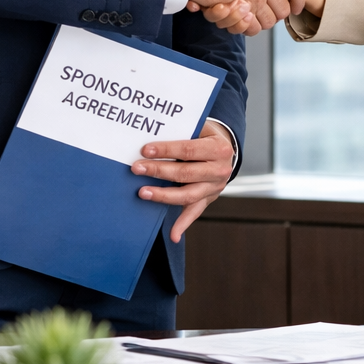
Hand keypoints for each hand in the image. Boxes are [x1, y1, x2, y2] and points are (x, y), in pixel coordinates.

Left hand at [131, 120, 234, 242]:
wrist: (226, 150)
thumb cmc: (206, 137)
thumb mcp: (201, 128)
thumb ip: (183, 132)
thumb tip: (156, 137)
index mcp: (218, 148)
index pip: (189, 150)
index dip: (166, 150)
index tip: (146, 150)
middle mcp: (220, 170)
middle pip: (185, 173)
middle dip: (159, 170)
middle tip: (137, 168)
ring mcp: (215, 187)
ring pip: (187, 195)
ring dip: (163, 195)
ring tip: (143, 192)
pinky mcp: (208, 199)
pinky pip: (194, 212)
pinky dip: (183, 225)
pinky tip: (173, 235)